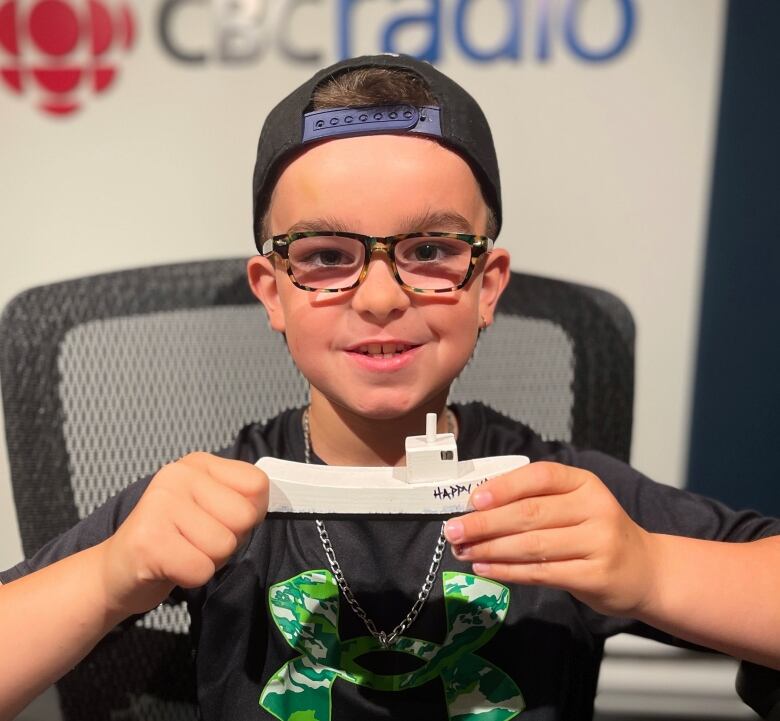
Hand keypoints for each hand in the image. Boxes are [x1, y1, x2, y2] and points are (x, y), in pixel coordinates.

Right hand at [100, 452, 267, 616]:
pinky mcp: (149, 540)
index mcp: (199, 463)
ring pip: (224, 546)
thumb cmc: (176, 540)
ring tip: (182, 552)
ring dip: (209, 561)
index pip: (257, 484)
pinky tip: (170, 567)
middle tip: (197, 542)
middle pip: (245, 517)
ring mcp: (160, 504)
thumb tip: (261, 506)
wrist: (118, 571)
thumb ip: (241, 500)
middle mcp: (178, 474)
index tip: (221, 521)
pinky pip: (201, 570)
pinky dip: (191, 578)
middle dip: (229, 541)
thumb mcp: (211, 508)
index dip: (250, 514)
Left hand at [444, 462, 657, 616]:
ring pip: (532, 545)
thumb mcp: (576, 504)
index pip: (540, 476)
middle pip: (530, 513)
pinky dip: (508, 571)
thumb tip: (478, 505)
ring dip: (490, 549)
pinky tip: (485, 568)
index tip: (473, 499)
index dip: (504, 486)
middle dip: (485, 522)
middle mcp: (595, 508)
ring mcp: (598, 543)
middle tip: (453, 529)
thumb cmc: (597, 533)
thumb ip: (536, 500)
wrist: (645, 571)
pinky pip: (541, 573)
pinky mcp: (595, 576)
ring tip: (463, 551)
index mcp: (585, 483)